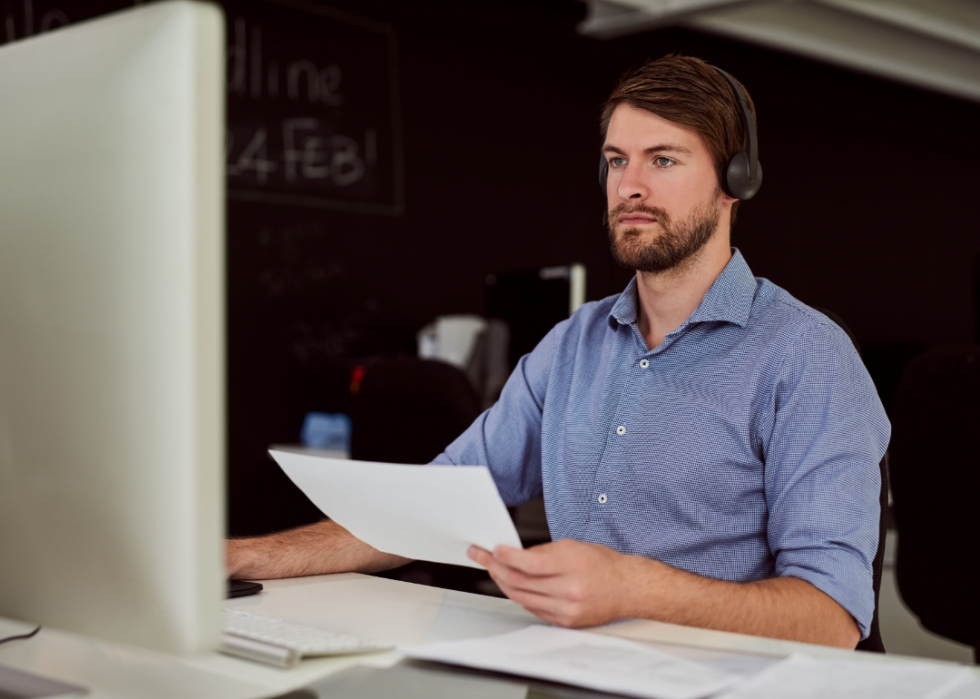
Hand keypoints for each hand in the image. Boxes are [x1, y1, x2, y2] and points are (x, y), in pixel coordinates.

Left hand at [467, 539, 635, 626]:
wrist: (627, 588)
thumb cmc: (603, 565)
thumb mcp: (573, 546)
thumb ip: (543, 551)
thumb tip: (515, 554)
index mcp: (572, 565)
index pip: (528, 563)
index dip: (505, 556)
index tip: (494, 550)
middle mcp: (569, 589)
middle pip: (520, 582)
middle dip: (496, 568)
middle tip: (484, 558)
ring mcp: (566, 608)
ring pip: (522, 597)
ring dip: (503, 583)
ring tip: (494, 570)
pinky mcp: (564, 621)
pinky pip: (532, 609)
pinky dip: (520, 596)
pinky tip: (514, 586)